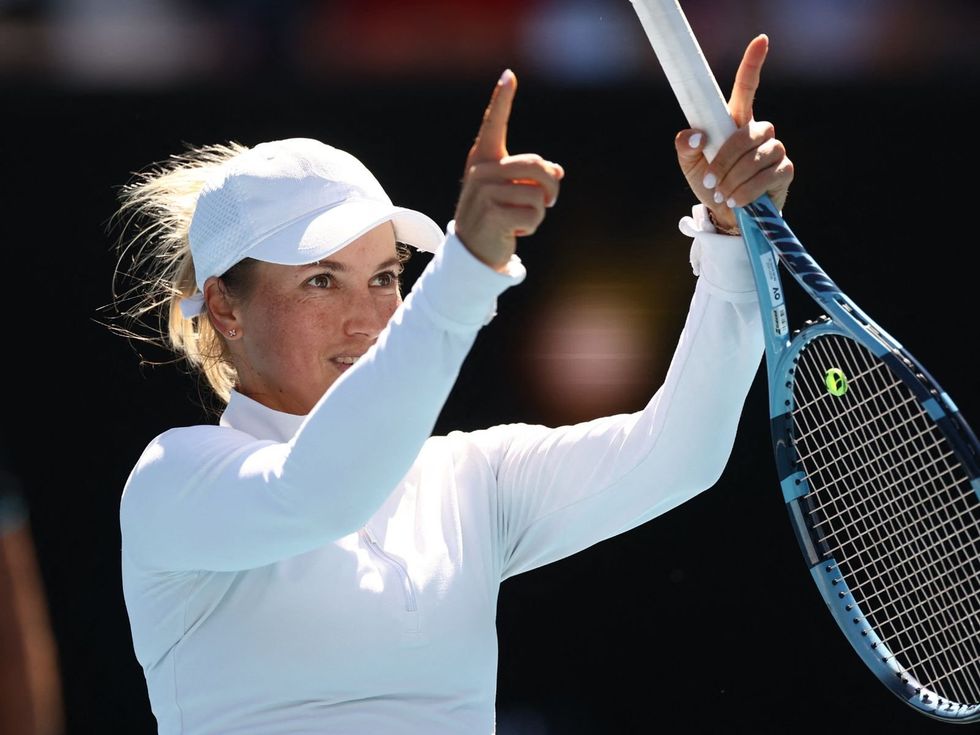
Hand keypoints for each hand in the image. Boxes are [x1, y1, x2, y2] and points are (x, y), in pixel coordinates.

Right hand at [453, 69, 563, 269]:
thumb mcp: (513, 193)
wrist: (472, 253)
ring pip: (538, 195)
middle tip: (551, 201)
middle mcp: (482, 171)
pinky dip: (532, 226)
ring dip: (539, 212)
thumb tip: (557, 172)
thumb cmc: (496, 218)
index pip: (493, 125)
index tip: (509, 75)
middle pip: (537, 165)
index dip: (502, 100)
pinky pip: (533, 214)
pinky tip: (514, 232)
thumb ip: (533, 178)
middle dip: (551, 186)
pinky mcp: (493, 214)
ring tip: (521, 220)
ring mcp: (485, 192)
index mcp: (484, 160)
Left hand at [675, 34, 793, 231]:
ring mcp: (775, 149)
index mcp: (735, 121)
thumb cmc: (709, 183)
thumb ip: (685, 146)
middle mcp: (758, 131)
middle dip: (725, 160)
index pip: (747, 88)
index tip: (761, 40)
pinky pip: (768, 175)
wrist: (725, 215)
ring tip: (722, 193)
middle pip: (747, 134)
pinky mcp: (785, 170)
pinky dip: (747, 190)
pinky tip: (737, 200)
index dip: (753, 64)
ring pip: (757, 156)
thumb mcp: (690, 164)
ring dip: (734, 178)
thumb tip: (697, 134)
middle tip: (710, 181)